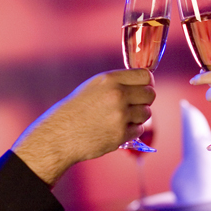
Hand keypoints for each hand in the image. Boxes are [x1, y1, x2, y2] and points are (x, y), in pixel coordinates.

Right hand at [12, 69, 154, 184]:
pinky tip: (117, 129)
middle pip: (150, 94)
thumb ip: (118, 83)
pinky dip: (131, 130)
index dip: (147, 82)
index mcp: (110, 80)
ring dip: (138, 117)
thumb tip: (144, 83)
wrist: (60, 134)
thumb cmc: (76, 110)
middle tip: (134, 105)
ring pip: (147, 113)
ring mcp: (120, 115)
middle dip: (145, 100)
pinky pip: (139, 130)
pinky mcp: (121, 134)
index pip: (145, 75)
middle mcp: (117, 95)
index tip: (143, 88)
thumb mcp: (94, 86)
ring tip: (122, 118)